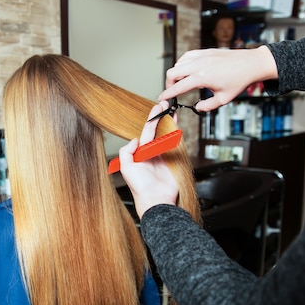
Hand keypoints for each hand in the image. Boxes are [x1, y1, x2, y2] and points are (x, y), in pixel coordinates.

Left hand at [119, 101, 178, 218]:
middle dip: (161, 117)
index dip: (151, 119)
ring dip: (169, 123)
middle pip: (157, 131)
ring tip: (172, 111)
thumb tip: (135, 139)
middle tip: (165, 104)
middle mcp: (151, 153)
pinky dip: (177, 135)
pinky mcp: (173, 161)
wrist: (156, 200)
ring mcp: (162, 156)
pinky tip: (177, 126)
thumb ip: (127, 151)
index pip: (146, 131)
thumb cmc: (140, 187)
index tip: (156, 108)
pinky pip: (176, 145)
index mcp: (140, 153)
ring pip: (167, 135)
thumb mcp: (126, 167)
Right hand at [158, 45, 277, 111]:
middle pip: (172, 73)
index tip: (163, 98)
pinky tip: (188, 70)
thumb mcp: (223, 99)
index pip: (177, 87)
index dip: (168, 94)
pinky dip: (183, 63)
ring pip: (178, 63)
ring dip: (176, 73)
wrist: (251, 64)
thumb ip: (207, 105)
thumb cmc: (239, 81)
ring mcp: (201, 56)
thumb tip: (197, 107)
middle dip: (169, 84)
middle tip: (173, 91)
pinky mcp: (205, 51)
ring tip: (182, 81)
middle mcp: (199, 65)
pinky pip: (186, 56)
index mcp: (202, 78)